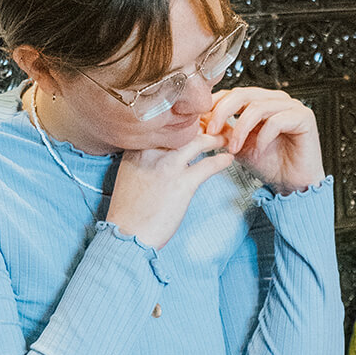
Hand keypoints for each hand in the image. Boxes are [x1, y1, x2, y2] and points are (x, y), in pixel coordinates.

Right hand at [106, 133, 233, 248]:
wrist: (126, 234)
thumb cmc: (128, 208)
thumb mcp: (130, 173)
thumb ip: (144, 157)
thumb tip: (163, 151)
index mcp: (137, 147)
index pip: (166, 123)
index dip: (185, 121)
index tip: (196, 122)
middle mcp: (152, 151)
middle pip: (185, 127)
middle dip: (204, 124)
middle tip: (216, 126)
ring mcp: (168, 166)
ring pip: (200, 141)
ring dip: (217, 139)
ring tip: (226, 139)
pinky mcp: (183, 184)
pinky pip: (209, 164)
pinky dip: (222, 160)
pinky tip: (229, 159)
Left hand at [202, 87, 324, 193]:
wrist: (292, 184)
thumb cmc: (269, 165)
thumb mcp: (238, 145)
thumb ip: (222, 130)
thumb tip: (197, 119)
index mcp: (262, 100)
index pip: (233, 93)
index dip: (215, 105)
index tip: (201, 124)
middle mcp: (277, 99)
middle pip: (243, 94)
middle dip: (222, 113)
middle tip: (211, 132)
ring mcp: (292, 106)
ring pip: (258, 107)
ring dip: (241, 128)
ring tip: (233, 148)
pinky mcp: (304, 118)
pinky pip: (277, 121)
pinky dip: (262, 137)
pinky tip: (258, 151)